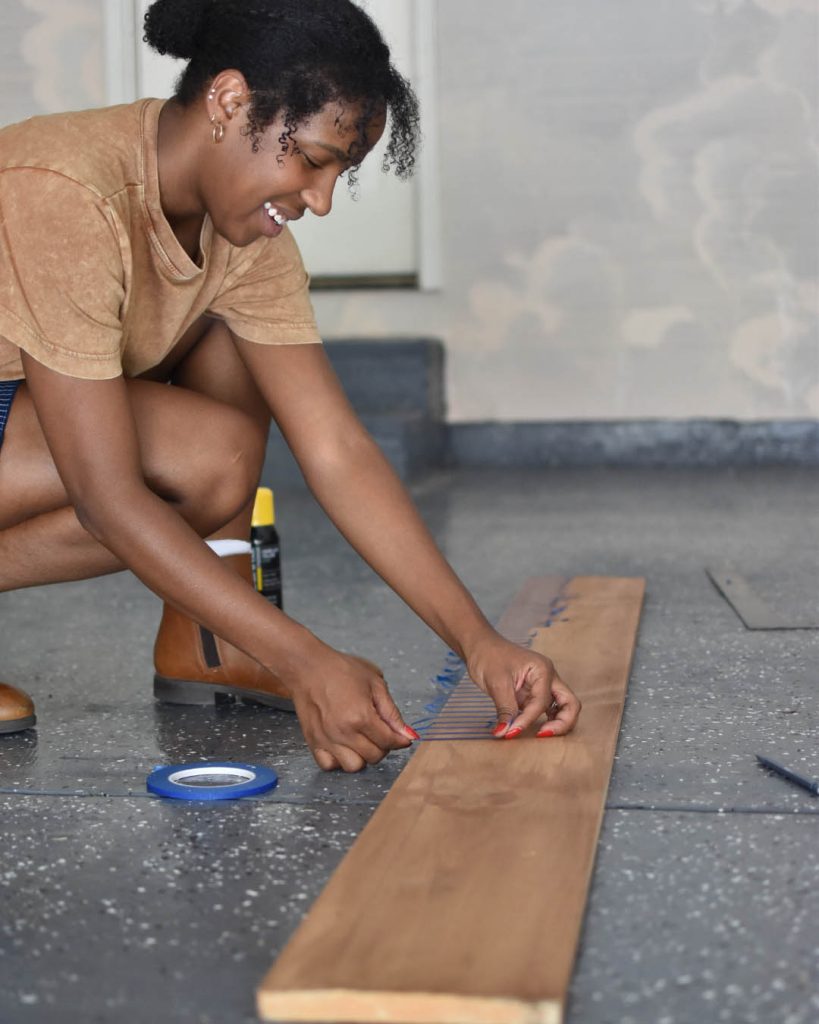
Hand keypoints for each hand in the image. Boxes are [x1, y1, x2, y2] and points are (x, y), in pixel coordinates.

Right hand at [287, 644, 417, 771]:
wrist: (309, 668)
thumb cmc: (341, 670)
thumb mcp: (375, 683)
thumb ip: (391, 712)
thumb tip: (406, 733)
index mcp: (361, 716)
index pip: (389, 741)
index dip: (400, 740)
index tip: (402, 737)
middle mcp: (344, 732)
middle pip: (374, 757)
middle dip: (383, 746)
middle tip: (380, 732)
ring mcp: (327, 740)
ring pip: (354, 766)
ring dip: (362, 756)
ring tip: (361, 739)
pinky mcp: (313, 742)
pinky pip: (330, 765)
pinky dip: (339, 760)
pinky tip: (343, 745)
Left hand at [466, 632, 580, 738]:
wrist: (480, 647)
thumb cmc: (488, 657)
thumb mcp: (496, 683)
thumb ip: (505, 709)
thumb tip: (504, 732)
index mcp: (543, 669)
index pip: (542, 702)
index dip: (528, 719)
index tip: (511, 732)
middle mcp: (549, 677)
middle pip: (570, 704)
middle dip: (562, 723)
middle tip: (542, 736)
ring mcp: (544, 686)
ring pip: (564, 708)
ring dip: (557, 724)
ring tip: (540, 735)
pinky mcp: (535, 694)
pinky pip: (548, 710)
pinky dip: (546, 721)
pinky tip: (535, 730)